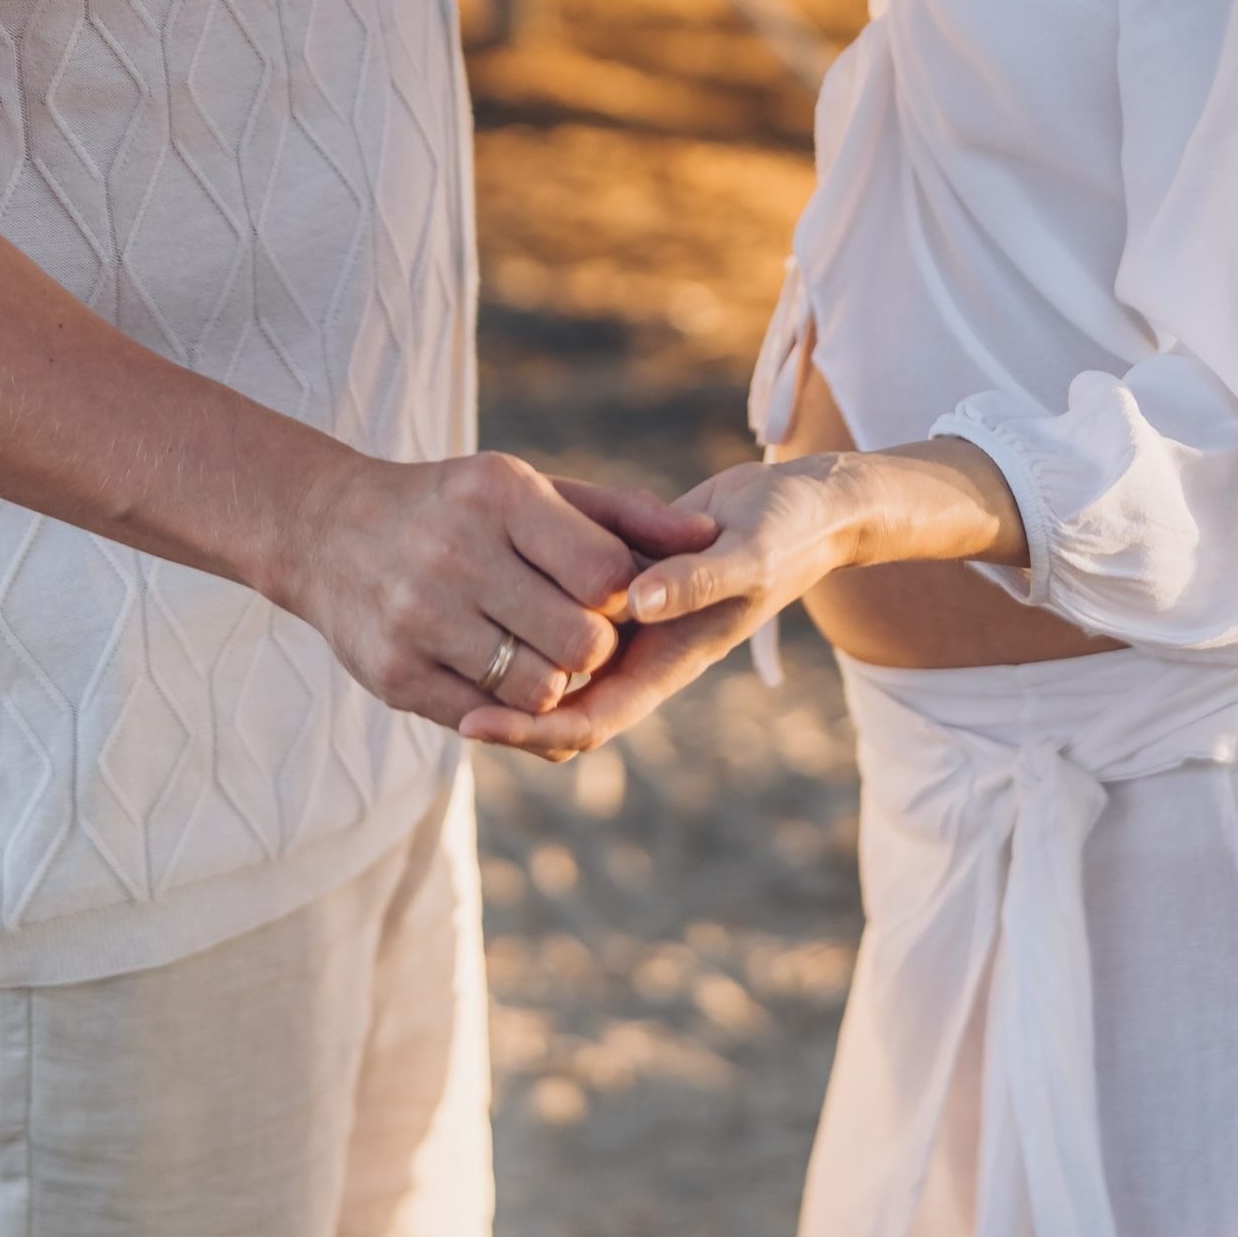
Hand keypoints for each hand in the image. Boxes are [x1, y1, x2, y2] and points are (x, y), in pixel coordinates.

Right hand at [275, 450, 715, 737]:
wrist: (329, 530)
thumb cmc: (459, 508)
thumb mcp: (534, 489)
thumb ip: (624, 514)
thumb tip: (709, 536)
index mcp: (499, 494)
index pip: (605, 573)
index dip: (623, 595)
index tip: (607, 593)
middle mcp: (457, 551)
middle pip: (581, 642)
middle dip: (596, 648)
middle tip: (581, 634)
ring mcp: (421, 616)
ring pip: (539, 690)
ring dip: (554, 683)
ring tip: (536, 651)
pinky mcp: (395, 674)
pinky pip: (484, 718)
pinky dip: (503, 707)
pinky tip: (492, 669)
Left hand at [460, 454, 860, 759]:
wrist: (808, 505)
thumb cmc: (790, 531)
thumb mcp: (748, 554)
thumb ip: (694, 580)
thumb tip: (634, 606)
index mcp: (670, 660)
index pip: (587, 722)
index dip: (528, 731)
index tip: (469, 724)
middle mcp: (644, 648)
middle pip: (558, 700)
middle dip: (500, 702)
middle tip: (428, 681)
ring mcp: (632, 618)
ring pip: (554, 655)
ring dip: (507, 657)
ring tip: (434, 640)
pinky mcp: (623, 578)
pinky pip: (564, 607)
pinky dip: (528, 608)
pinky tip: (481, 584)